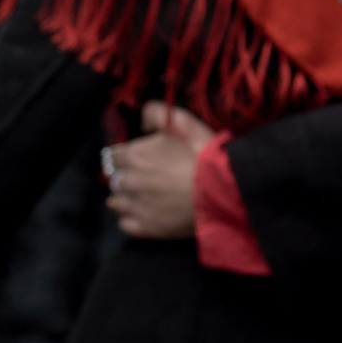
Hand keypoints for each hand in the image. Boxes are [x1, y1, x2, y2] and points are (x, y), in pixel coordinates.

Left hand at [104, 102, 213, 239]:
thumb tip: (142, 123)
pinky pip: (126, 224)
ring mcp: (137, 207)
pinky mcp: (147, 228)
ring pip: (117, 202)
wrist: (227, 189)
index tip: (141, 160)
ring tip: (148, 198)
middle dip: (127, 177)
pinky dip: (132, 219)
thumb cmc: (206, 154)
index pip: (114, 156)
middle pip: (115, 179)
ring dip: (128, 198)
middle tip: (149, 179)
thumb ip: (155, 114)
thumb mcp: (182, 122)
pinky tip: (147, 214)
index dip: (127, 157)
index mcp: (133, 156)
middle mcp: (129, 182)